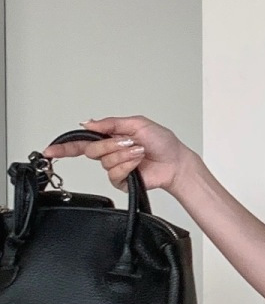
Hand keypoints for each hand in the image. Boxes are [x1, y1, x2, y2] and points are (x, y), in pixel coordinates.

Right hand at [40, 115, 188, 195]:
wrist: (175, 162)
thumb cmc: (161, 142)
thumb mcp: (136, 123)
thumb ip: (111, 123)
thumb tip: (89, 122)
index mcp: (110, 137)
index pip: (82, 142)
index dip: (64, 147)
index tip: (50, 150)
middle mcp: (110, 152)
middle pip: (92, 150)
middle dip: (110, 145)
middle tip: (128, 142)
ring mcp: (115, 167)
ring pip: (105, 162)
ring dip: (124, 154)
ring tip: (139, 151)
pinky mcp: (121, 181)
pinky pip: (115, 174)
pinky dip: (128, 166)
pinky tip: (138, 162)